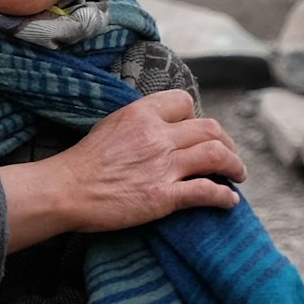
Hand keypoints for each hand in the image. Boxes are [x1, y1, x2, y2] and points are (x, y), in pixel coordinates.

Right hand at [2, 89, 247, 248]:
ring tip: (237, 174)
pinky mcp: (163, 196)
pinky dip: (224, 197)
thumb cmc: (83, 161)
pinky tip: (229, 201)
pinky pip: (207, 192)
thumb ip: (137, 122)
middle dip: (226, 141)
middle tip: (228, 154)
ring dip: (234, 165)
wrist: (65, 190)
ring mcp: (163, 166)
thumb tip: (157, 126)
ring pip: (216, 156)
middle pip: (210, 128)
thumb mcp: (110, 126)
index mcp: (141, 114)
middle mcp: (157, 136)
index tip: (196, 131)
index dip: (195, 116)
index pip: (184, 102)